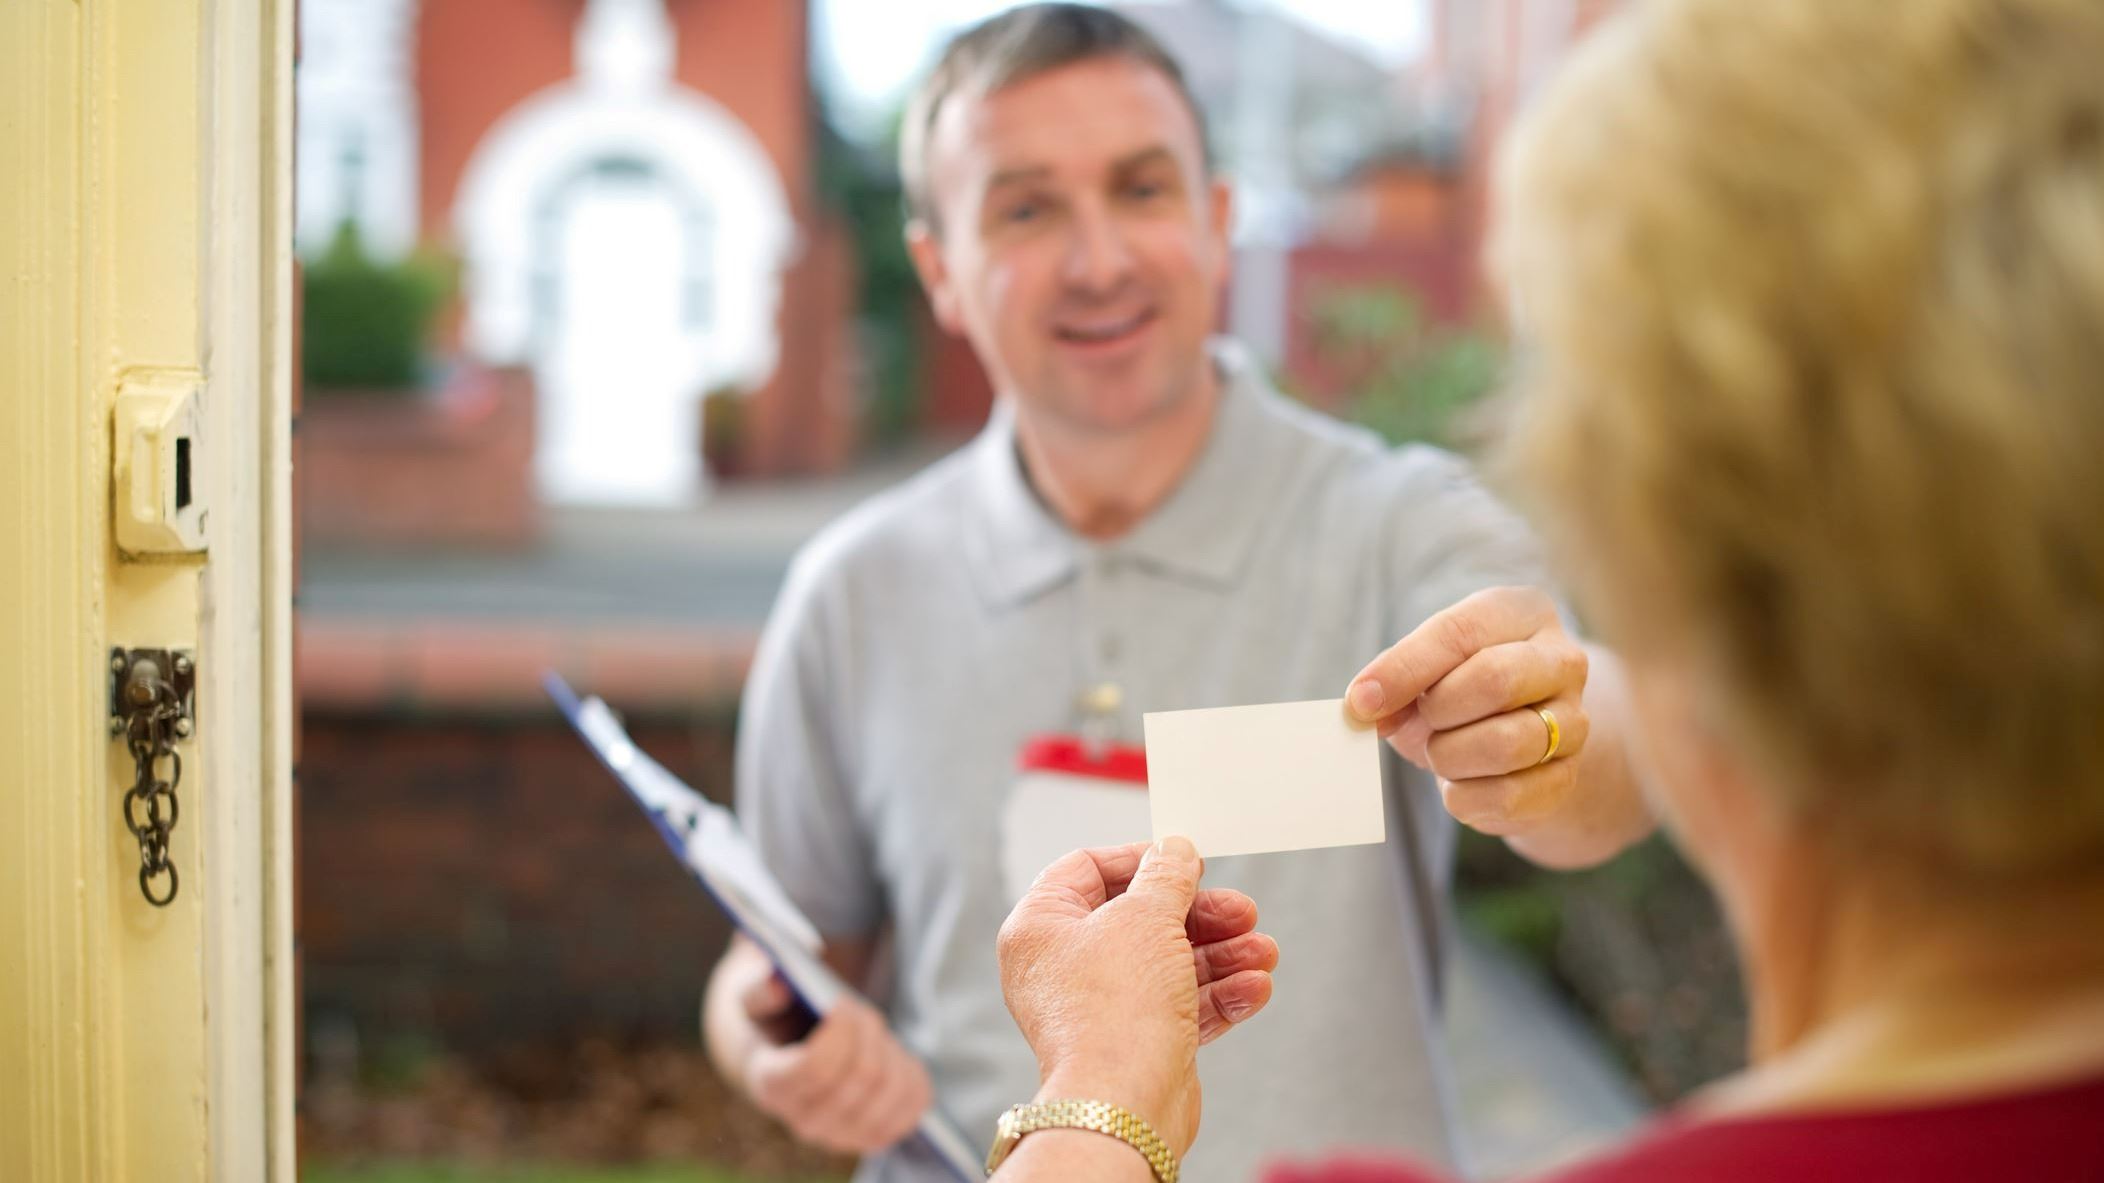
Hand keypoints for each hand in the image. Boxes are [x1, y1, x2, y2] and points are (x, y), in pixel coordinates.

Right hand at [732, 959, 932, 1153]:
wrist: (790, 1056)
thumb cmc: (777, 1020)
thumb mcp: (757, 996)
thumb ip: (759, 987)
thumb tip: (780, 986)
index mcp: (772, 1086)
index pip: (815, 1068)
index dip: (840, 1030)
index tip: (841, 1002)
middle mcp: (805, 1122)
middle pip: (861, 1074)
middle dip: (868, 1031)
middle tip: (859, 1008)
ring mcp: (842, 1136)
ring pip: (890, 1089)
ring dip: (889, 1049)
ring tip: (874, 1032)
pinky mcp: (875, 1136)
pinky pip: (913, 1103)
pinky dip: (911, 1073)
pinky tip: (893, 1055)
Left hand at [996, 838, 1277, 1157]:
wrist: (1125, 1104)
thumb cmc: (1116, 1009)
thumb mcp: (1147, 917)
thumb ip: (1166, 876)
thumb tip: (1173, 850)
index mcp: (1041, 926)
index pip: (1085, 869)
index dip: (1140, 859)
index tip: (1184, 861)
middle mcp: (1062, 966)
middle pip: (1138, 918)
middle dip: (1200, 915)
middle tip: (1242, 912)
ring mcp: (1098, 1006)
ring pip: (1166, 964)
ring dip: (1221, 956)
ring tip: (1263, 952)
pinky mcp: (1133, 1042)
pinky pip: (1178, 1006)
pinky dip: (1217, 995)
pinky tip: (1253, 987)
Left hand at [1347, 586, 1591, 838]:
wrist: (1517, 741)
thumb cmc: (1460, 690)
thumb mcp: (1427, 669)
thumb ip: (1396, 676)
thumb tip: (1363, 704)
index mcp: (1522, 612)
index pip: (1459, 632)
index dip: (1404, 669)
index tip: (1361, 701)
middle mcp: (1562, 661)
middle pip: (1496, 681)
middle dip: (1439, 710)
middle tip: (1422, 721)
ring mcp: (1574, 722)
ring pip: (1506, 744)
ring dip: (1450, 756)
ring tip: (1441, 752)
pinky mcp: (1566, 779)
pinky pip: (1509, 796)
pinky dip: (1465, 797)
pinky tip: (1459, 784)